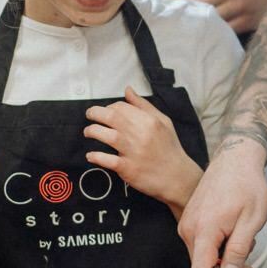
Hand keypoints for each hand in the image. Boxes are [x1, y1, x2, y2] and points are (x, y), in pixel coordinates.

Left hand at [85, 86, 200, 209]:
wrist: (177, 177)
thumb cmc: (169, 148)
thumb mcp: (163, 122)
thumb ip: (144, 105)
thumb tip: (128, 90)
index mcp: (149, 121)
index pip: (122, 107)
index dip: (109, 107)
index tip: (106, 111)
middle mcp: (140, 134)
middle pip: (111, 117)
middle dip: (94, 113)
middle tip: (90, 116)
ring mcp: (133, 152)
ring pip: (106, 136)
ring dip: (92, 132)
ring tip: (88, 132)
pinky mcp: (128, 169)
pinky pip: (107, 160)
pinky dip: (96, 156)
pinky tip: (91, 155)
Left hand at [168, 0, 266, 35]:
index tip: (158, 7)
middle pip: (196, 4)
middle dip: (178, 14)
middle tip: (162, 24)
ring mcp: (240, 5)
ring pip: (209, 19)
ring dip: (192, 27)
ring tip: (177, 34)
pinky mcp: (249, 21)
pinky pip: (224, 31)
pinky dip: (211, 35)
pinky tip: (201, 40)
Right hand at [176, 139, 266, 267]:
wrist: (235, 159)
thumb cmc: (247, 186)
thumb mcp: (251, 221)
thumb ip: (238, 251)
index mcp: (204, 230)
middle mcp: (189, 229)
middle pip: (201, 266)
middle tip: (250, 260)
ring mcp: (187, 223)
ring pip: (203, 256)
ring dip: (224, 256)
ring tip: (244, 238)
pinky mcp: (190, 219)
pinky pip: (202, 243)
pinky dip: (218, 245)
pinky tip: (234, 231)